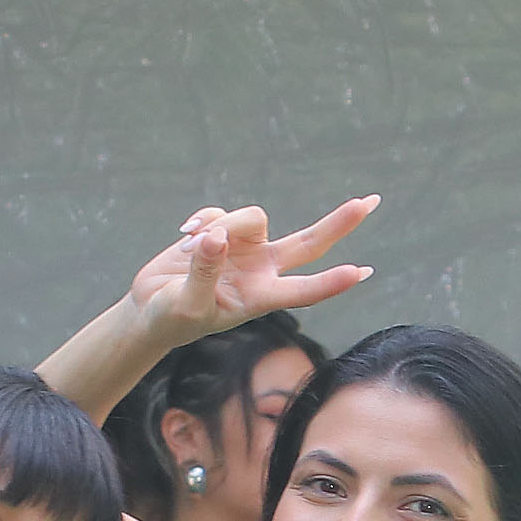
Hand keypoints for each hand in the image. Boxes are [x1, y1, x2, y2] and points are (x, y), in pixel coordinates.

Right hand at [122, 198, 378, 350]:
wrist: (150, 309)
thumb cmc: (171, 319)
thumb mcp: (185, 304)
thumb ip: (204, 271)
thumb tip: (216, 237)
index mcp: (260, 297)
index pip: (303, 290)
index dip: (331, 283)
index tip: (361, 273)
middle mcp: (261, 270)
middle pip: (309, 242)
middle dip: (339, 223)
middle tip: (371, 202)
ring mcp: (244, 249)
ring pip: (252, 217)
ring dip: (223, 224)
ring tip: (189, 247)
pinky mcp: (223, 231)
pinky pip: (220, 212)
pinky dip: (201, 220)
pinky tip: (182, 235)